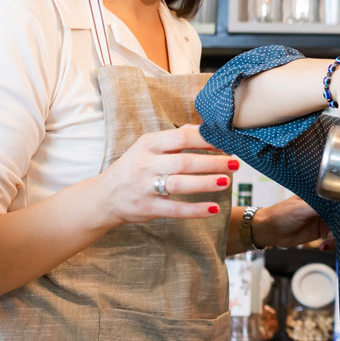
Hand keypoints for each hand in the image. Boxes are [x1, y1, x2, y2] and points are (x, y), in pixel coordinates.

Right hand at [93, 124, 235, 228]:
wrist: (104, 196)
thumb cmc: (135, 167)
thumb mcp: (148, 147)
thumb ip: (175, 138)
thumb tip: (206, 130)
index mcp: (148, 144)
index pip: (181, 137)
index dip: (206, 140)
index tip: (226, 143)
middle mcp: (145, 164)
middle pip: (184, 162)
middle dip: (212, 162)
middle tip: (234, 163)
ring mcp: (145, 187)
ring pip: (180, 184)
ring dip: (206, 183)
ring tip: (226, 181)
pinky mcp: (147, 208)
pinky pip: (175, 210)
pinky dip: (195, 210)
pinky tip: (213, 208)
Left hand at [253, 197, 332, 248]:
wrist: (269, 231)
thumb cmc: (280, 214)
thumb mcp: (301, 208)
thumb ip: (320, 207)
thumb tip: (336, 204)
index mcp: (320, 196)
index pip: (339, 200)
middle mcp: (324, 207)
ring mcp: (323, 219)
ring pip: (339, 228)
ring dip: (338, 237)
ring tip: (329, 243)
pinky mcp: (321, 232)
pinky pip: (333, 238)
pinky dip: (332, 243)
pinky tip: (325, 247)